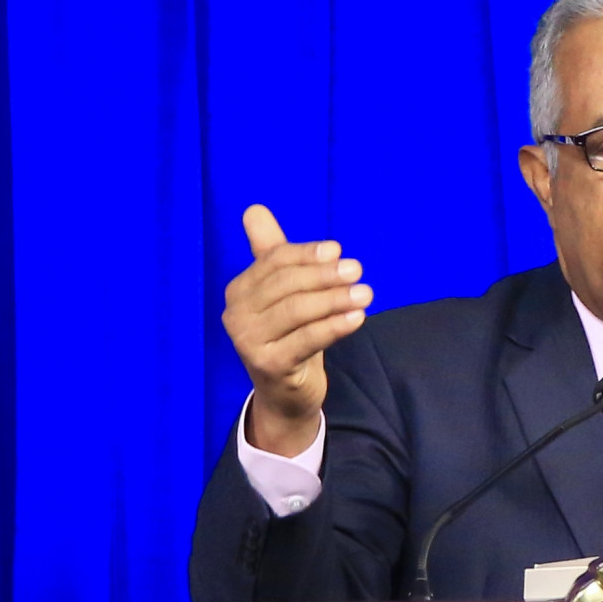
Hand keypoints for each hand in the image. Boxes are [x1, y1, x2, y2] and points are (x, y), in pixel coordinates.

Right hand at [221, 205, 371, 455]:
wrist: (287, 391)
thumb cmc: (289, 334)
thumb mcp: (283, 293)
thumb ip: (272, 253)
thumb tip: (253, 209)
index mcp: (239, 290)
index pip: (274, 261)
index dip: (307, 254)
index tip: (338, 251)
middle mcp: (236, 314)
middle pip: (287, 284)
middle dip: (325, 275)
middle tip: (357, 270)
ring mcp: (249, 341)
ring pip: (298, 311)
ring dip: (335, 299)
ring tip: (366, 293)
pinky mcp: (269, 364)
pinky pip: (307, 339)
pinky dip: (335, 325)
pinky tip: (358, 316)